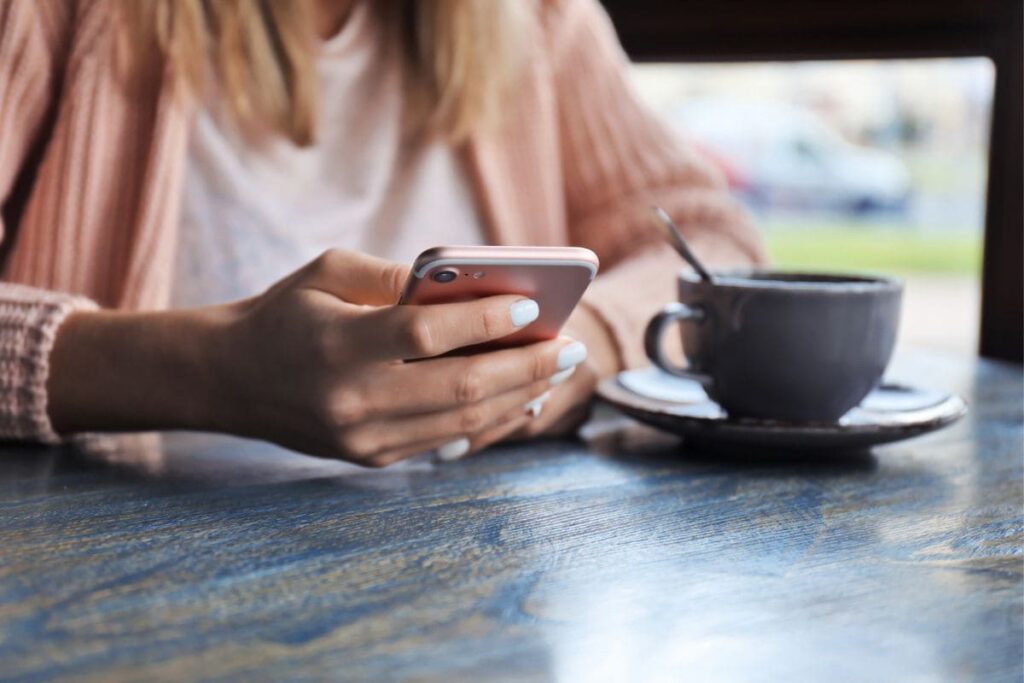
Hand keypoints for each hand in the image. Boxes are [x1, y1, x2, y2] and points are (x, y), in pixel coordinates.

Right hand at [202, 249, 588, 464]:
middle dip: (526, 367)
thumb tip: (469, 284)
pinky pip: (448, 441)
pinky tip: (523, 399)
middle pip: (460, 387)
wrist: (232, 377)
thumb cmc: (285, 312)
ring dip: (520, 397)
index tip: (532, 309)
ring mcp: (363, 439)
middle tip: (570, 346)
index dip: (485, 322)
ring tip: (558, 372)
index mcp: (336, 345)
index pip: (426, 335)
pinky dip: (492, 421)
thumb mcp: (328, 272)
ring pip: (463, 422)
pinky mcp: (372, 457)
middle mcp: (352, 400)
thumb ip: (394, 275)